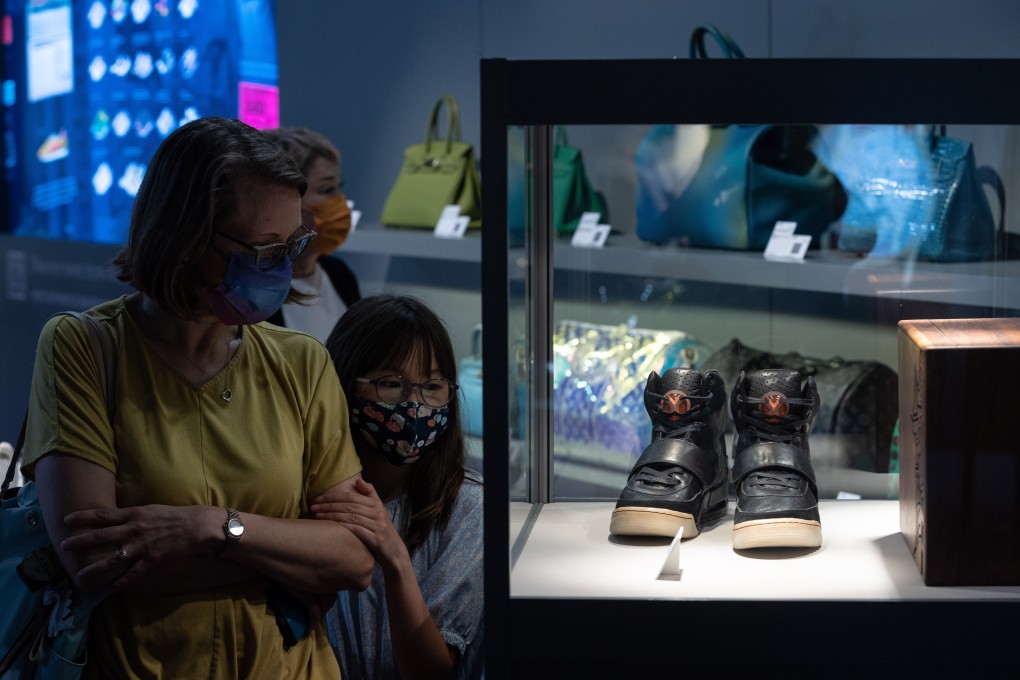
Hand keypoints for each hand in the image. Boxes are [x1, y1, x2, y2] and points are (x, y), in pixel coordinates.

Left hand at [61, 504, 209, 591]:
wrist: (196, 526)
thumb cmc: (174, 516)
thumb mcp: (150, 509)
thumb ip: (131, 515)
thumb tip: (114, 518)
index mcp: (134, 515)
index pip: (103, 515)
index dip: (83, 517)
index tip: (67, 519)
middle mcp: (134, 530)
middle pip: (101, 536)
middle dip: (80, 541)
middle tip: (64, 546)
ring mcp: (141, 547)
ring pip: (113, 559)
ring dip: (95, 569)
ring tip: (80, 577)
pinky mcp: (151, 560)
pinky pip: (132, 574)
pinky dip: (119, 583)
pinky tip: (108, 590)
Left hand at [311, 479, 406, 571]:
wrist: (394, 551)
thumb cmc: (382, 529)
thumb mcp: (379, 510)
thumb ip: (370, 494)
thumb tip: (358, 481)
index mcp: (376, 504)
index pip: (352, 496)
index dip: (334, 496)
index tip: (318, 498)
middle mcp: (378, 513)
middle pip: (349, 506)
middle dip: (329, 505)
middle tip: (313, 507)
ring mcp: (378, 526)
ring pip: (351, 517)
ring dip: (332, 516)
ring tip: (317, 516)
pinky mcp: (376, 539)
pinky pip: (357, 530)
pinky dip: (343, 527)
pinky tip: (331, 527)